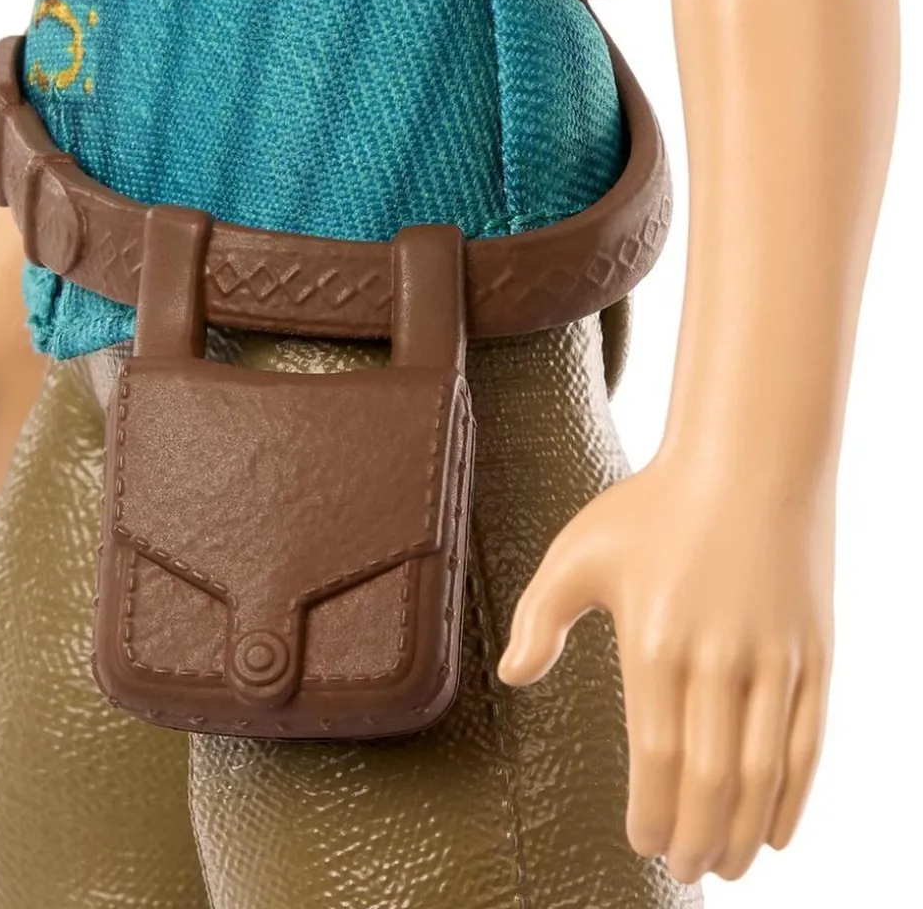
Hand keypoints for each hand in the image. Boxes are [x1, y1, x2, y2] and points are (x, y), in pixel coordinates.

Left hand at [498, 456, 834, 883]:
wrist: (748, 460)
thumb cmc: (654, 506)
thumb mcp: (579, 551)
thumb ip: (541, 618)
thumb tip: (512, 676)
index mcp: (656, 642)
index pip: (656, 756)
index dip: (651, 811)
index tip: (641, 844)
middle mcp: (720, 660)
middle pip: (712, 778)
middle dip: (696, 835)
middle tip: (684, 871)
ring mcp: (776, 659)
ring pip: (763, 771)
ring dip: (744, 829)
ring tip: (725, 865)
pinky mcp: (815, 652)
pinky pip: (808, 742)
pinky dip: (795, 794)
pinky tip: (778, 828)